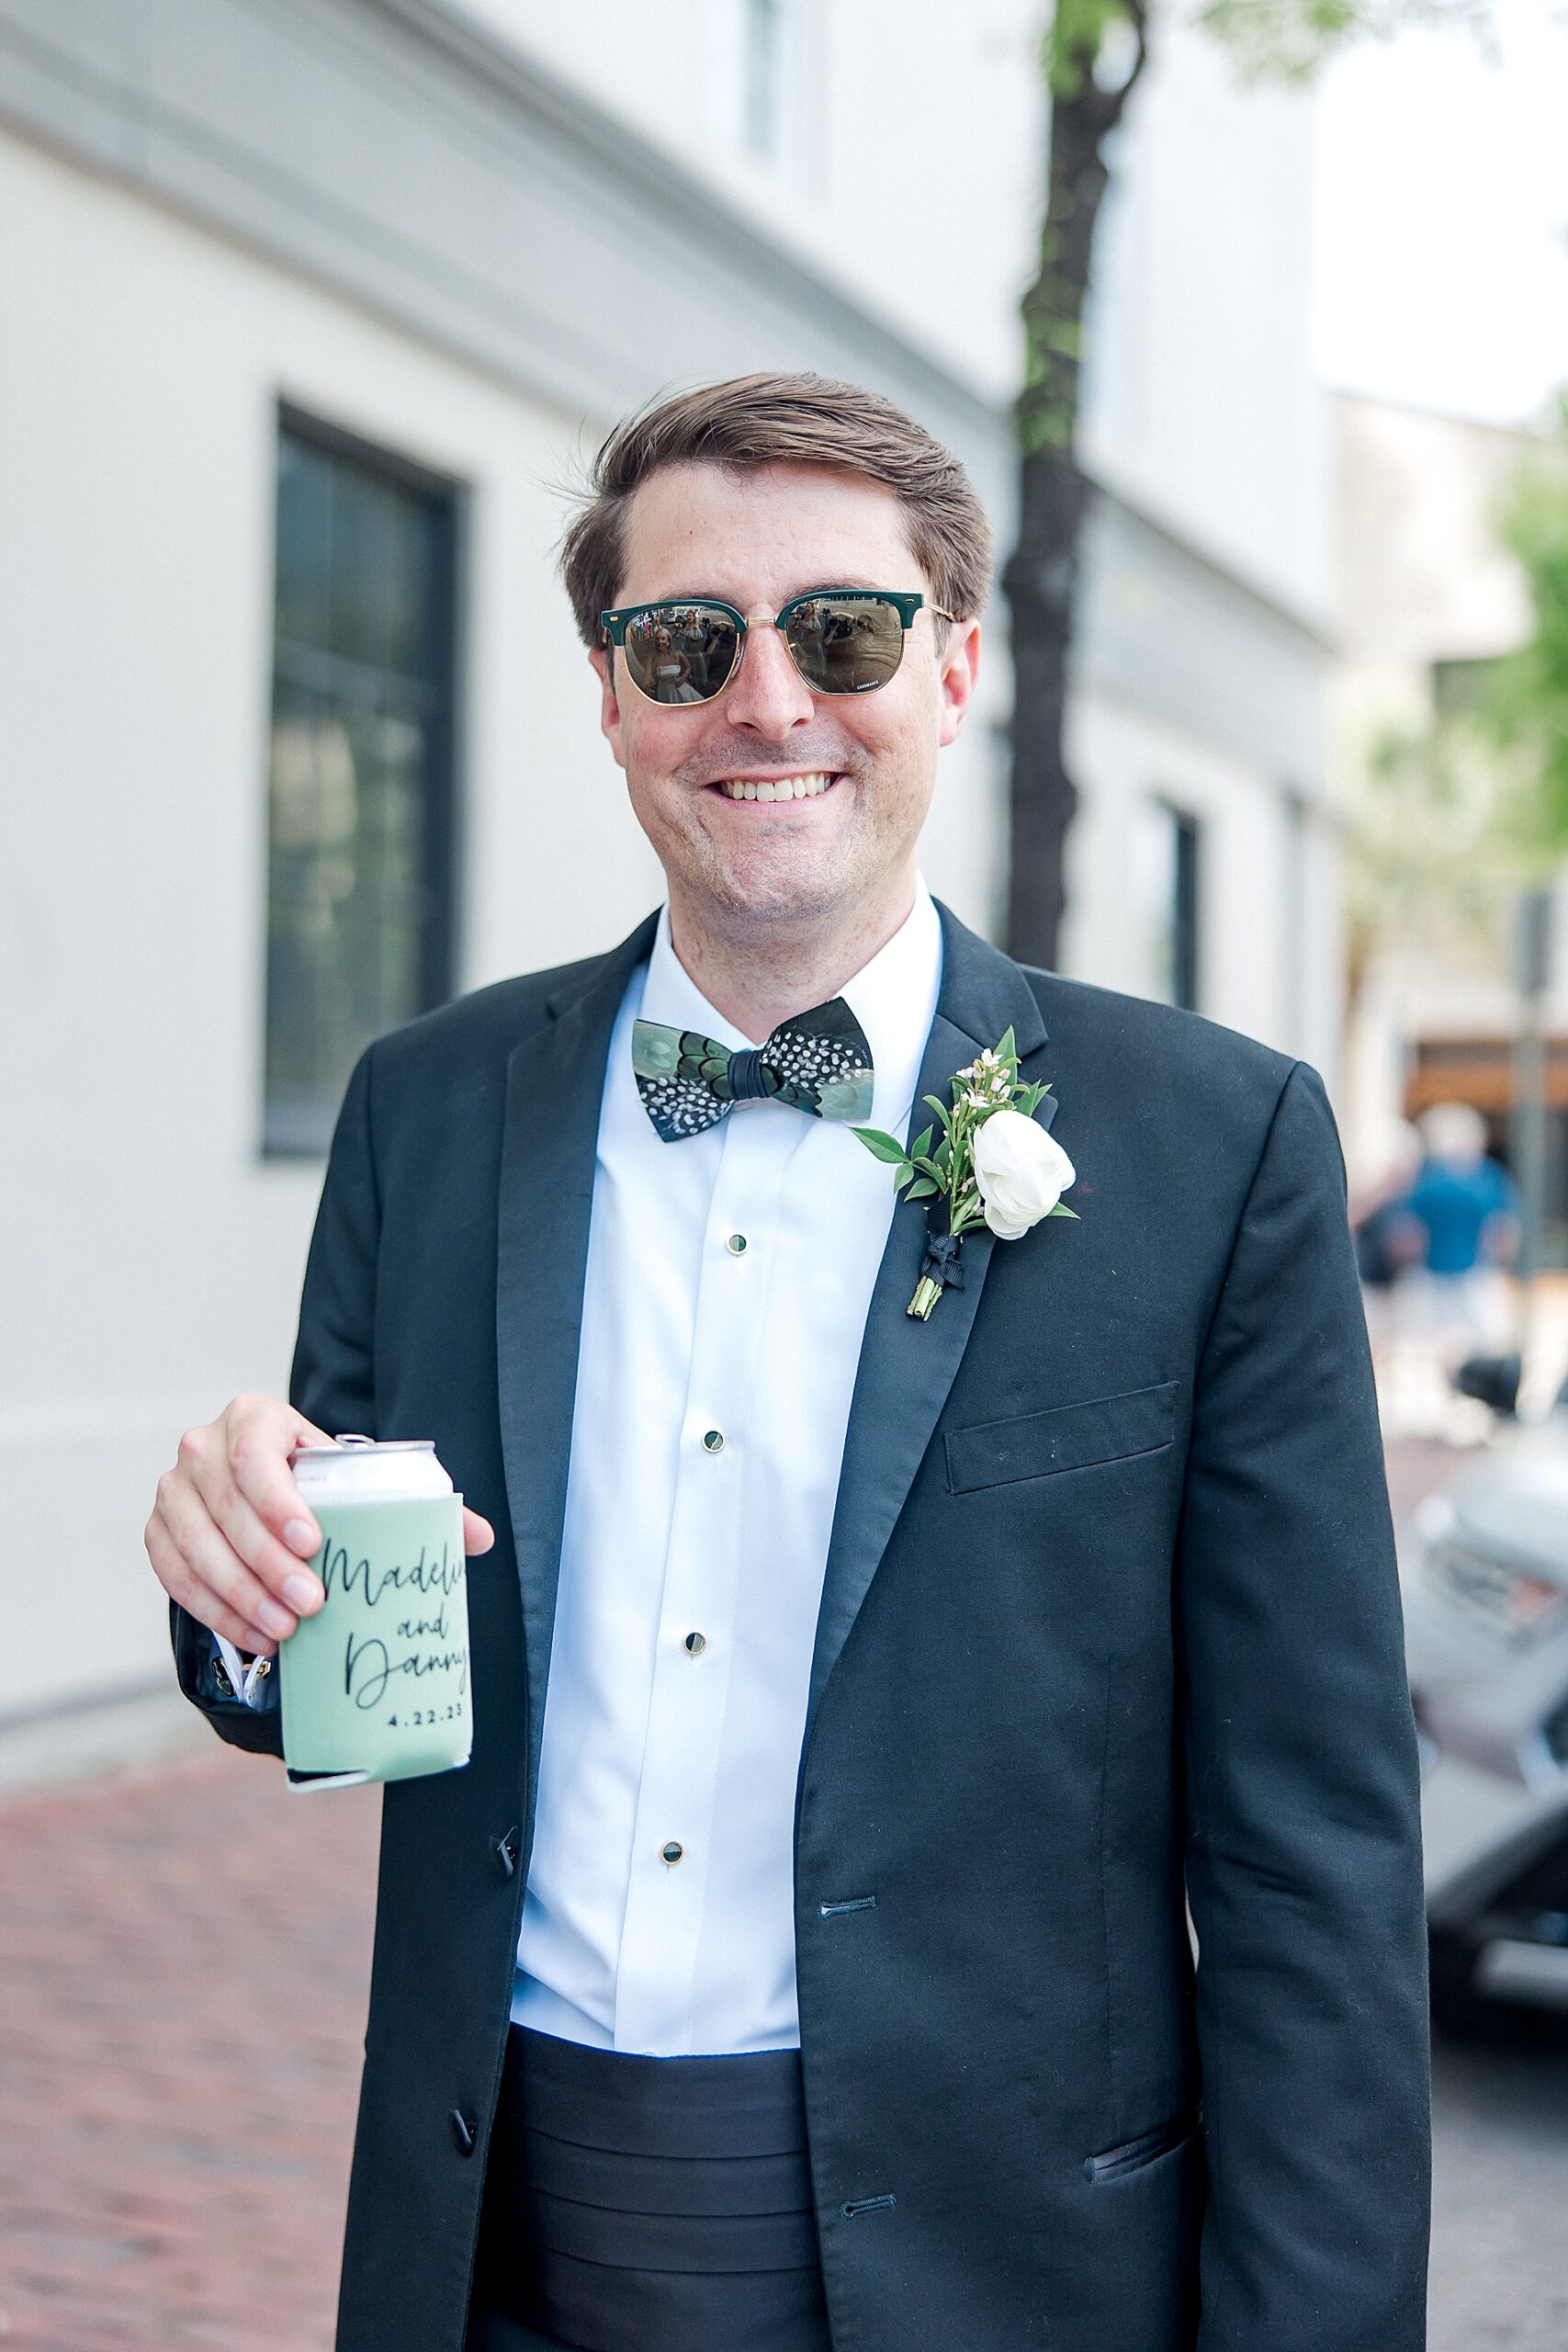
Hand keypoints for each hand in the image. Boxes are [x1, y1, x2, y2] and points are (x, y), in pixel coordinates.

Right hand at [144, 1396, 495, 1654]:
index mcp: (256, 1417)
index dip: (277, 1500)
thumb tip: (481, 1538)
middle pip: (226, 1506)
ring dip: (239, 1593)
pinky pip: (175, 1574)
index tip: (313, 1543)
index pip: (256, 1453)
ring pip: (195, 1544)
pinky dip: (213, 1609)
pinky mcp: (158, 1531)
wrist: (267, 1491)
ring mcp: (174, 1489)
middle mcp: (204, 1445)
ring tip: (285, 1631)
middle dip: (266, 1563)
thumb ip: (421, 1504)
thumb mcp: (361, 1481)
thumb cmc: (322, 1484)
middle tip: (310, 1605)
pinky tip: (254, 1635)